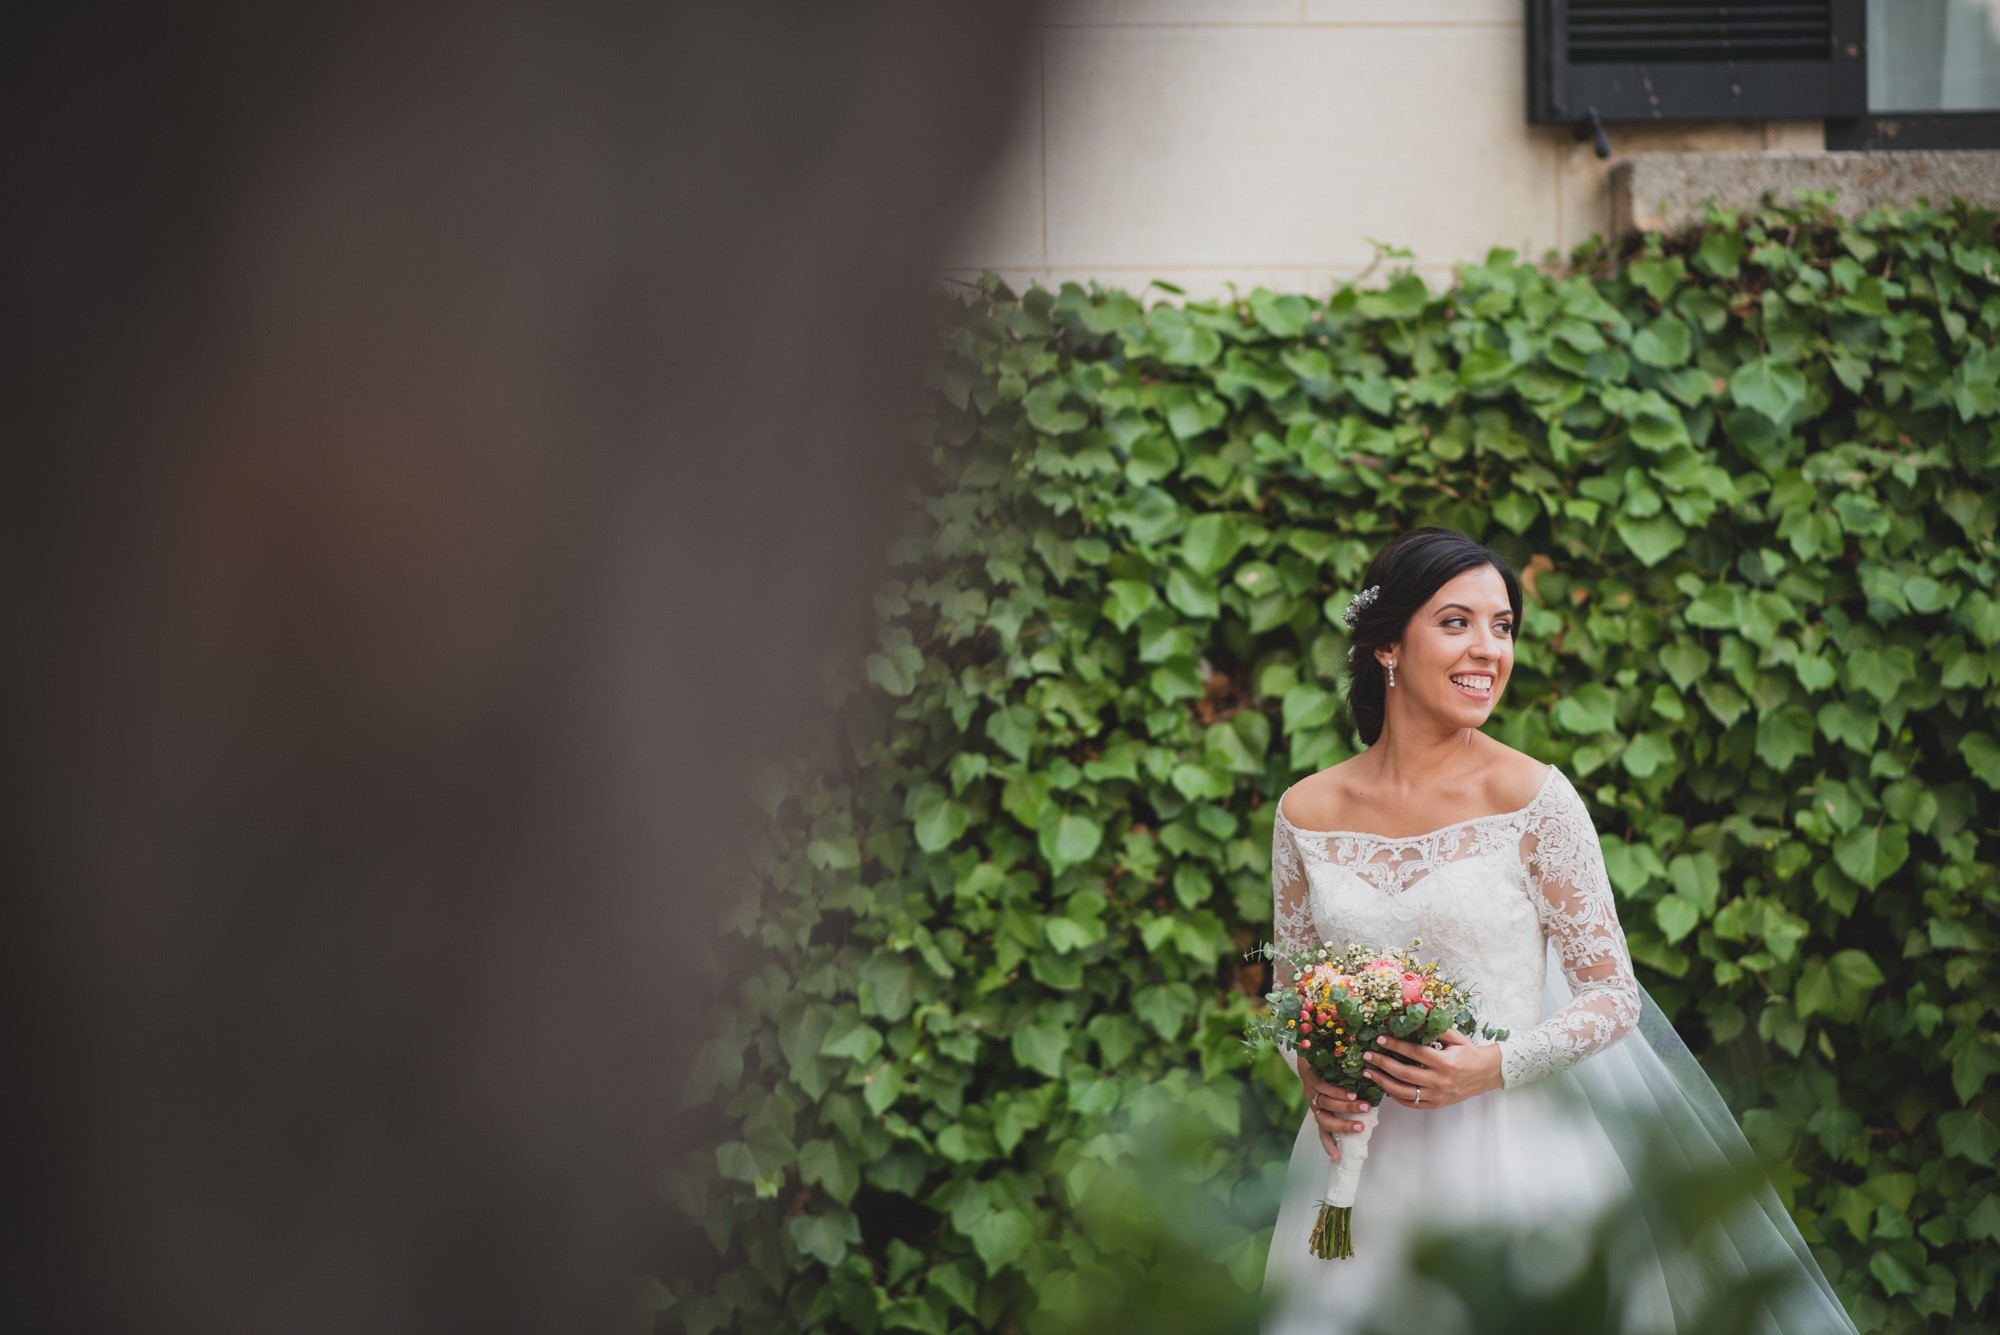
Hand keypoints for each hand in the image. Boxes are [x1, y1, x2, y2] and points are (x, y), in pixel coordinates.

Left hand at [1296, 1051, 1370, 1162]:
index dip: (1329, 1146)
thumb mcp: (1338, 1094)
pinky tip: (1352, 1092)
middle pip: (1326, 1122)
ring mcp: (1311, 1092)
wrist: (1310, 1054)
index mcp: (1320, 1112)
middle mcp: (1314, 1105)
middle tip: (1361, 1127)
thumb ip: (1349, 1105)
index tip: (1337, 1159)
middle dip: (1343, 1126)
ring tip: (1364, 1105)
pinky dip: (1338, 1092)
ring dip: (1347, 1106)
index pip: (1323, 1133)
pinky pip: (1324, 1088)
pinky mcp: (1311, 1079)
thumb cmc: (1329, 1077)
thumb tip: (1370, 1113)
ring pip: (1328, 1104)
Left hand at [1361, 1028, 1502, 1110]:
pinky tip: (1385, 1087)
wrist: (1486, 1074)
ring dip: (1383, 1082)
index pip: (1414, 1053)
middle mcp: (1440, 1081)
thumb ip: (1435, 1029)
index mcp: (1445, 1062)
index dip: (1395, 1045)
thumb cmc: (1469, 1053)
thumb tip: (1412, 1019)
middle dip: (1383, 1063)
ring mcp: (1438, 1095)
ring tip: (1369, 1072)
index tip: (1380, 1038)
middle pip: (1405, 1074)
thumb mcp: (1456, 1037)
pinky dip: (1396, 1097)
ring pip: (1405, 1092)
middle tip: (1367, 1055)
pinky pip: (1412, 1104)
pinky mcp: (1436, 1104)